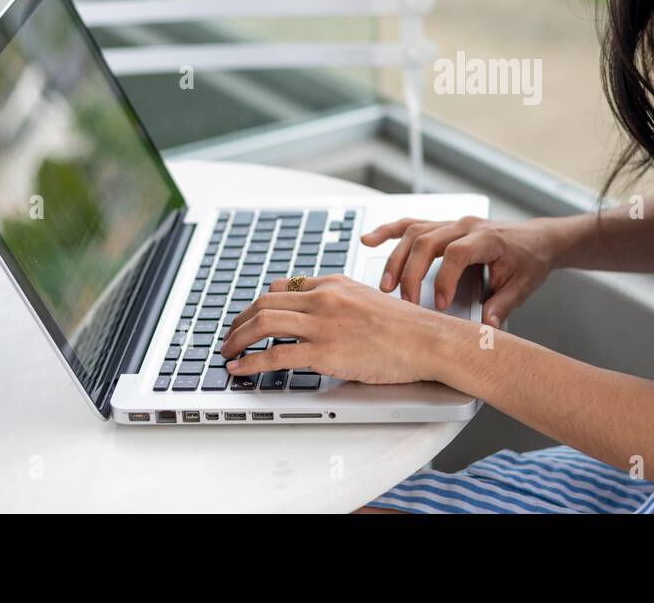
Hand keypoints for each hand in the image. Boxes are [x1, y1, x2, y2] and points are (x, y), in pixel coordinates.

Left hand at [220, 274, 454, 384]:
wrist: (426, 340)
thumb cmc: (405, 327)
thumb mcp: (367, 299)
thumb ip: (340, 302)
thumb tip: (318, 313)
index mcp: (334, 284)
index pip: (284, 286)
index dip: (259, 303)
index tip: (249, 316)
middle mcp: (324, 299)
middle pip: (265, 303)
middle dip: (239, 321)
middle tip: (230, 336)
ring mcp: (323, 324)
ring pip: (263, 323)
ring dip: (237, 339)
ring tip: (228, 352)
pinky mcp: (325, 352)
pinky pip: (275, 355)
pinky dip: (250, 362)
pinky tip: (240, 368)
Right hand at [360, 215, 558, 327]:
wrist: (537, 240)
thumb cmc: (529, 260)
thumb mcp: (522, 286)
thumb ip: (502, 306)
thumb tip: (487, 328)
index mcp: (487, 238)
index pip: (457, 253)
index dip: (445, 279)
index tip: (441, 305)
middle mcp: (466, 226)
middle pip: (428, 241)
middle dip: (412, 273)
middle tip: (406, 302)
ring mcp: (452, 224)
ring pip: (415, 232)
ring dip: (396, 258)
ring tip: (385, 285)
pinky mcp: (443, 226)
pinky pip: (411, 224)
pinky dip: (388, 231)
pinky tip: (369, 240)